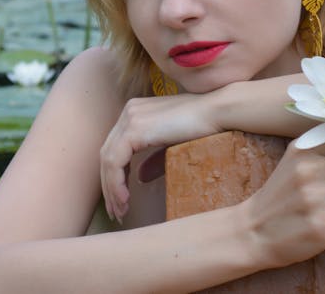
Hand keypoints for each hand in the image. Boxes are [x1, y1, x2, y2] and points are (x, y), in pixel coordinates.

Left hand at [100, 94, 217, 221]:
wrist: (218, 112)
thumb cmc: (203, 127)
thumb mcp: (172, 145)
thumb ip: (154, 159)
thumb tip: (139, 178)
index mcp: (135, 112)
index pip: (115, 148)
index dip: (114, 176)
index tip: (120, 200)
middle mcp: (128, 112)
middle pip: (107, 154)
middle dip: (109, 186)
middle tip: (117, 212)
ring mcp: (130, 118)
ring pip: (108, 159)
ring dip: (112, 188)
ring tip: (121, 211)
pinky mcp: (135, 128)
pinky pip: (115, 160)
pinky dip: (116, 183)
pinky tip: (125, 199)